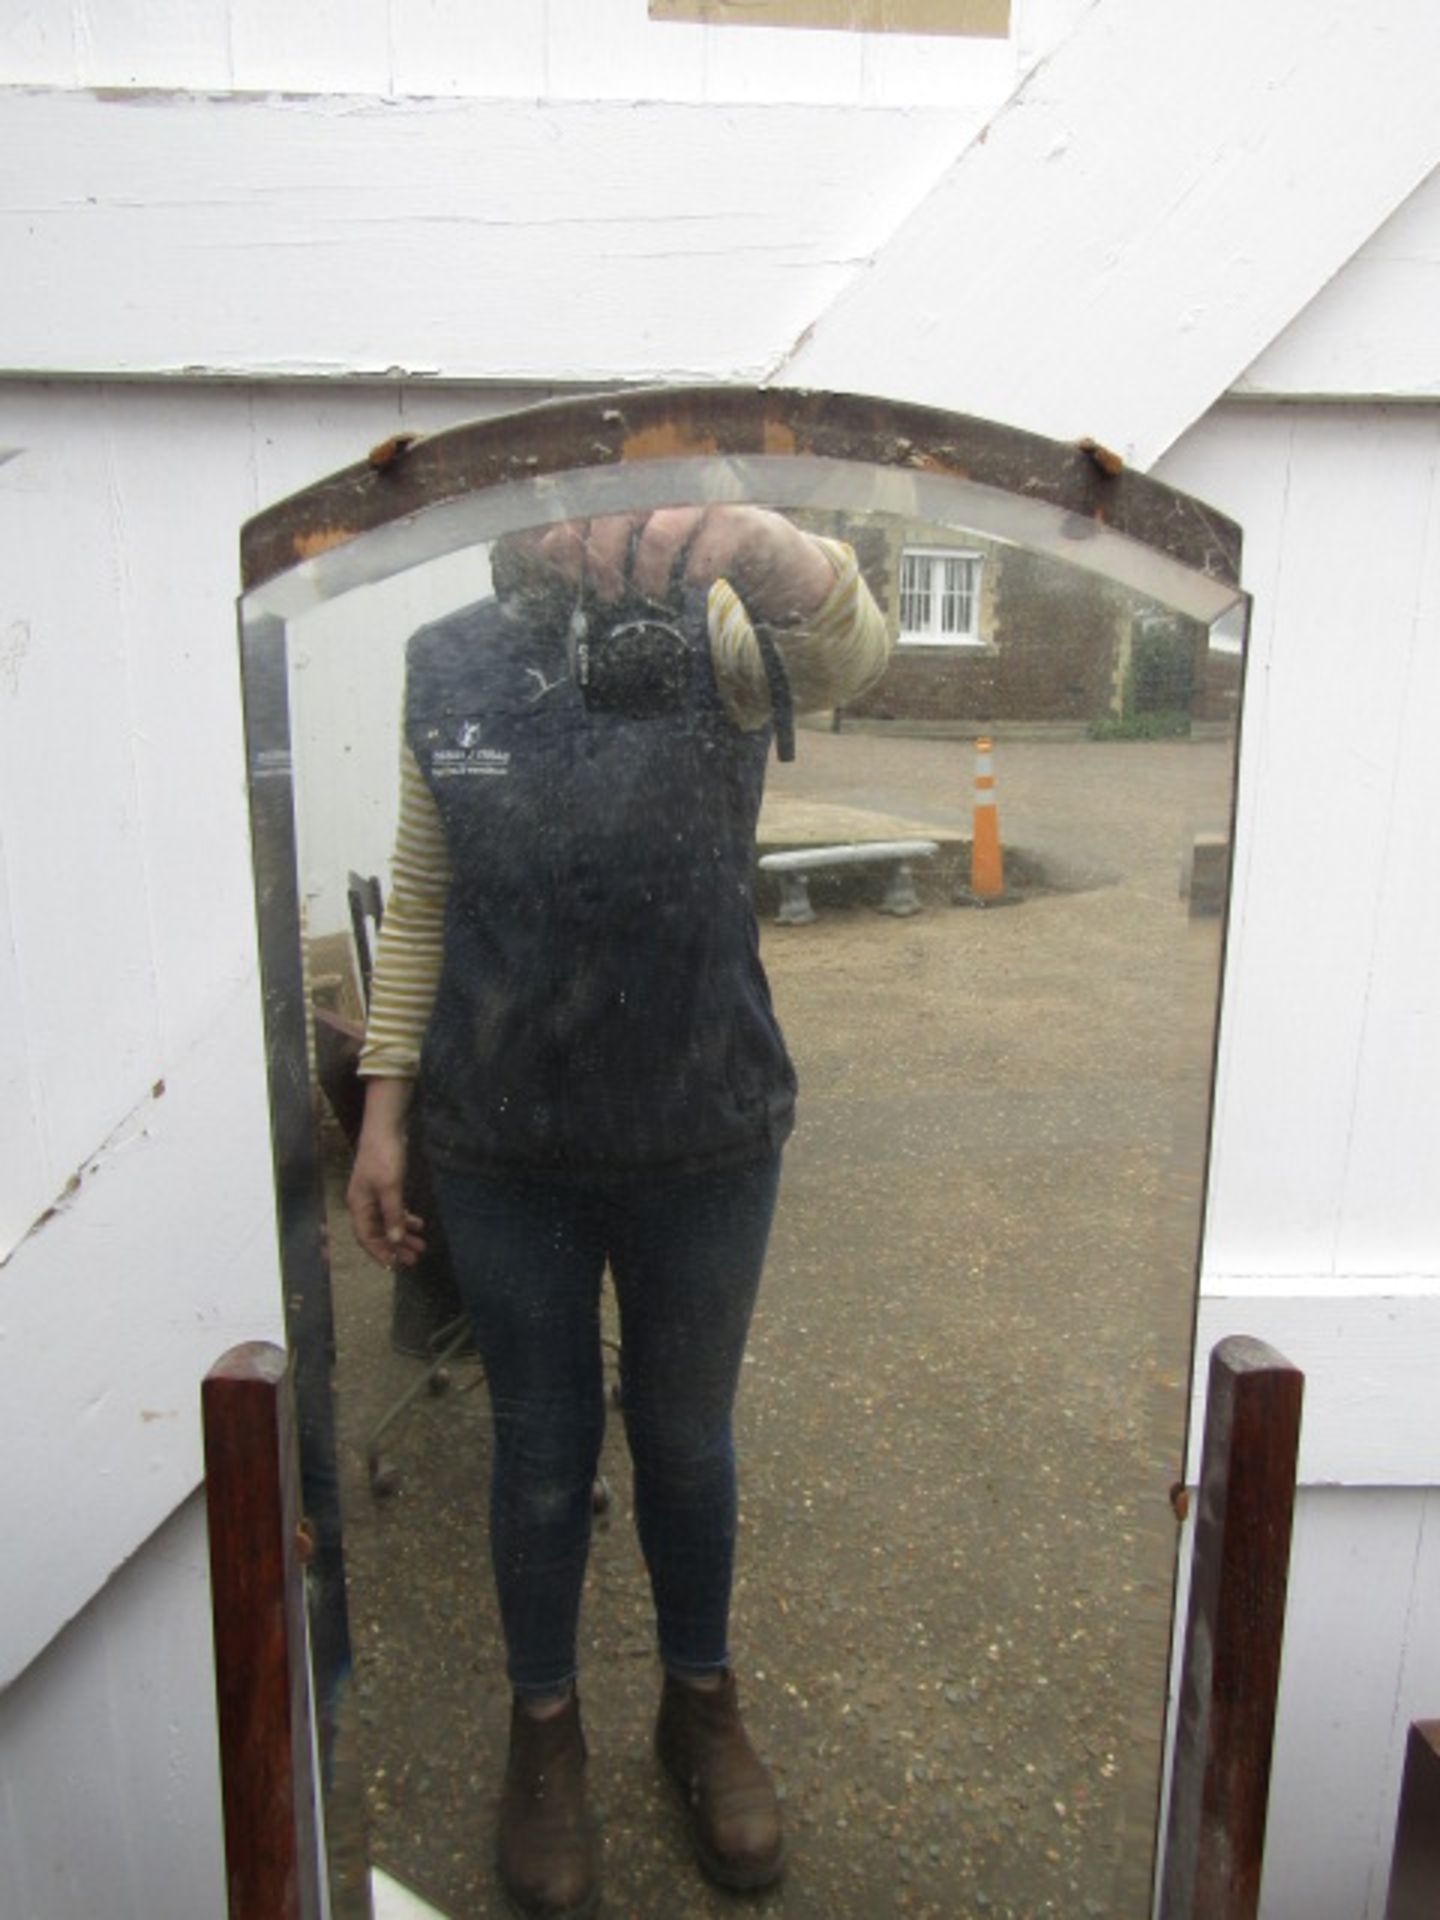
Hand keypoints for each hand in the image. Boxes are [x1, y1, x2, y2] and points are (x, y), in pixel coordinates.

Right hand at [346, 1079, 426, 1267]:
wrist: (386, 1127)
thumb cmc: (385, 1157)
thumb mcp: (391, 1187)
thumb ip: (393, 1215)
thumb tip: (395, 1242)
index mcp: (359, 1205)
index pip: (366, 1238)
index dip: (380, 1253)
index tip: (396, 1266)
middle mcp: (363, 1203)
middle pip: (378, 1233)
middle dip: (396, 1247)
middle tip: (416, 1258)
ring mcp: (373, 1194)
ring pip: (387, 1222)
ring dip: (403, 1234)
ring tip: (421, 1245)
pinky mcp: (384, 1186)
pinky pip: (393, 1210)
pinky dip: (404, 1218)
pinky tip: (418, 1223)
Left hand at [513, 507, 833, 620]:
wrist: (765, 552)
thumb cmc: (696, 546)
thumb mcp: (644, 550)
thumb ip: (597, 548)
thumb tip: (549, 546)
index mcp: (639, 488)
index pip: (591, 499)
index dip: (572, 533)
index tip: (569, 571)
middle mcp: (668, 486)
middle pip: (619, 512)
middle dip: (606, 558)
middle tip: (609, 593)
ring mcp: (704, 500)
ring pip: (660, 530)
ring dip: (649, 572)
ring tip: (652, 594)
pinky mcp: (739, 521)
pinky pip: (707, 550)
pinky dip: (695, 575)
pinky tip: (694, 584)